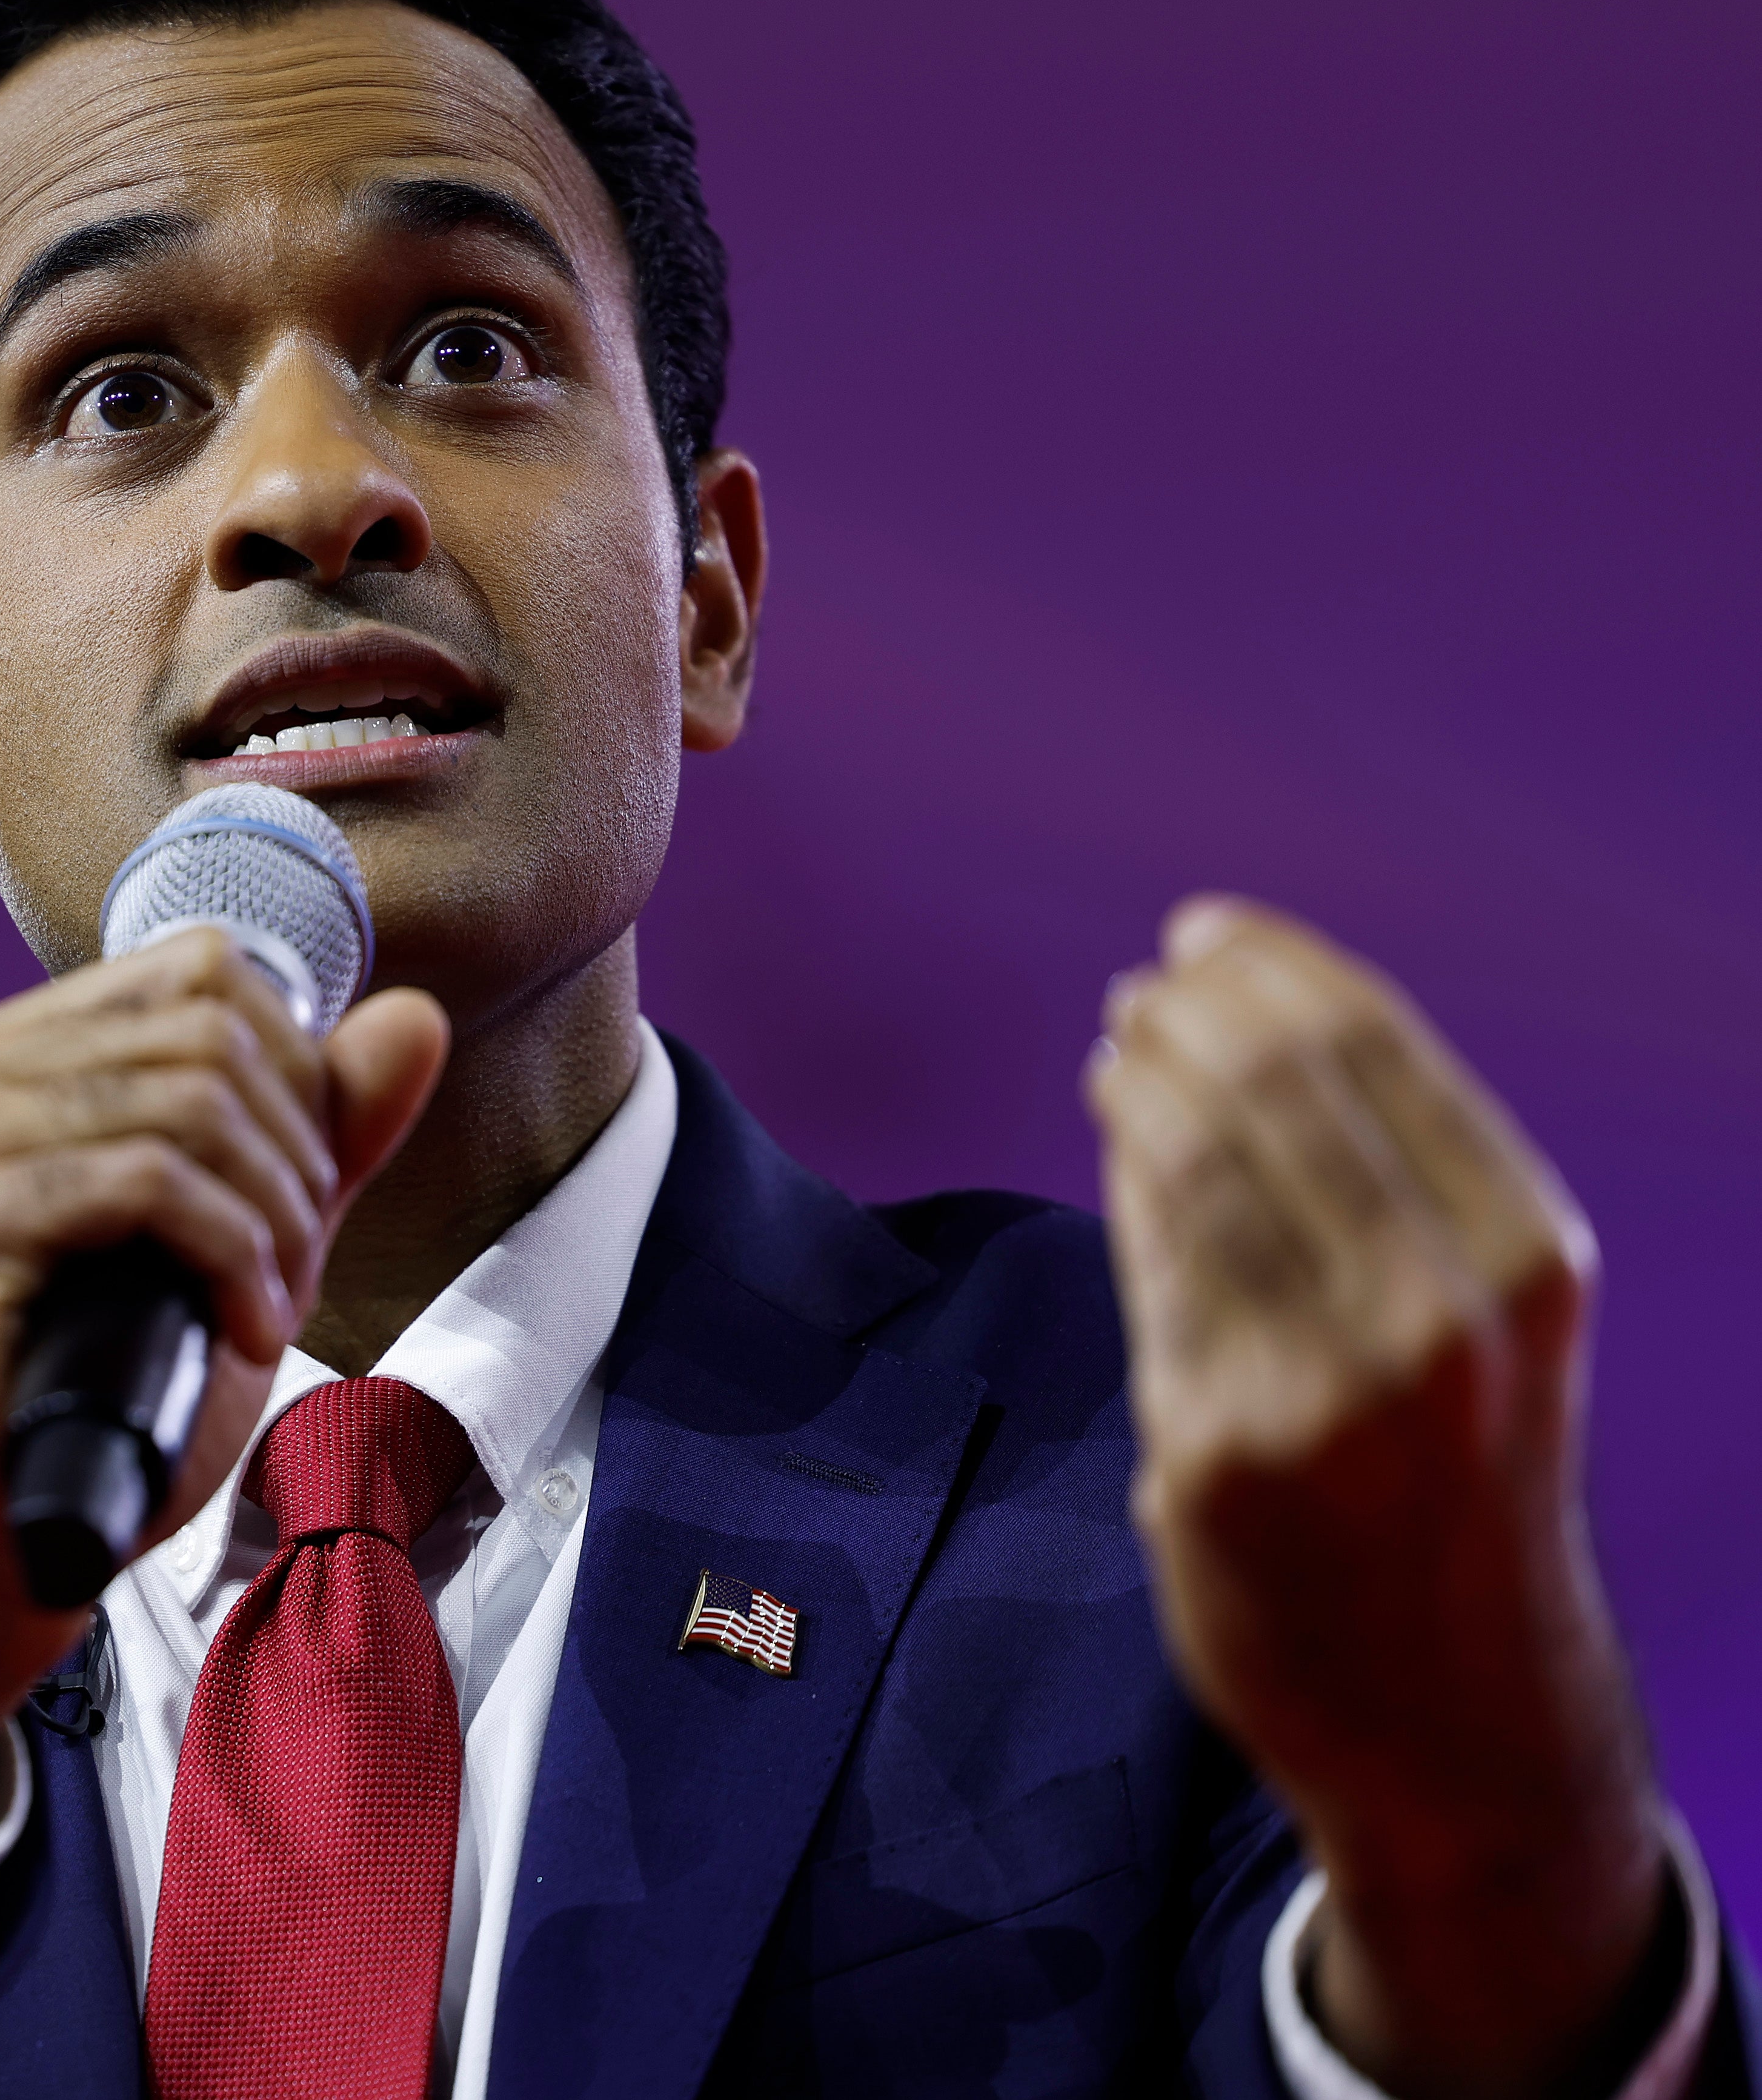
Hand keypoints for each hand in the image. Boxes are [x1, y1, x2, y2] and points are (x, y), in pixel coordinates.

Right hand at [0, 928, 448, 1840]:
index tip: (298, 1198)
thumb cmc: (103, 1412)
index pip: (195, 967)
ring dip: (274, 1215)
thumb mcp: (234, 1245)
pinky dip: (232, 1252)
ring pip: (185, 1100)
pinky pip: (144, 1181)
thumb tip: (414, 1015)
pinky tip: (244, 1330)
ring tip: (268, 1309)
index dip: (292, 1069)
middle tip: (292, 1270)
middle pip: (204, 1026)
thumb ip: (318, 1132)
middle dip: (295, 1152)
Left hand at [1089, 898, 1668, 2099]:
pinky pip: (1151, 1274)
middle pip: (1271, 1086)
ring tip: (1121, 1048)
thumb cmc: (1462, 1488)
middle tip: (1144, 994)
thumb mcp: (1487, 1328)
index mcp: (1525, 1261)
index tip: (1203, 932)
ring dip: (1142, 1082)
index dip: (1269, 969)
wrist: (1457, 1712)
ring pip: (1193, 1166)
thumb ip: (1392, 1194)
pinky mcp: (1212, 1455)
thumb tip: (1240, 1027)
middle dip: (1189, 1015)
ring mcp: (1320, 1389)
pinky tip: (1119, 1141)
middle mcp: (1437, 1317)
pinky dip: (1128, 1182)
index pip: (1373, 1048)